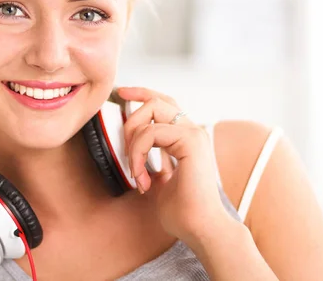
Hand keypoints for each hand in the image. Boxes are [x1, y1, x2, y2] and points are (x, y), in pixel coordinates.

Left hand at [118, 87, 232, 242]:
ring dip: (133, 140)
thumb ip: (151, 160)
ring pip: (152, 110)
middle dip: (131, 116)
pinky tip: (142, 177)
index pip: (164, 104)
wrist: (200, 228)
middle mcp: (193, 131)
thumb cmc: (183, 211)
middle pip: (157, 100)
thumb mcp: (160, 179)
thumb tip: (131, 149)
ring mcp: (194, 134)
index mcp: (188, 138)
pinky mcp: (191, 141)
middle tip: (125, 149)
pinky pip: (151, 132)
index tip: (121, 94)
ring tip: (135, 170)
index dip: (142, 93)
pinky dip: (138, 153)